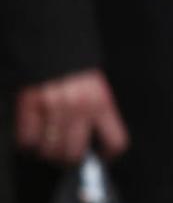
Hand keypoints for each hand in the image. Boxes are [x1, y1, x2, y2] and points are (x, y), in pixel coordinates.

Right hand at [14, 69, 128, 164]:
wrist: (52, 42)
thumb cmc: (76, 67)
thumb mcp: (97, 88)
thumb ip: (98, 113)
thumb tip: (93, 143)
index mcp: (102, 103)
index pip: (115, 141)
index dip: (109, 155)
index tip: (101, 157)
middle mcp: (79, 109)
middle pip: (75, 154)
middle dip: (71, 161)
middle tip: (67, 158)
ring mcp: (53, 109)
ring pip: (50, 151)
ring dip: (48, 154)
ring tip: (49, 148)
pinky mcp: (29, 106)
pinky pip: (27, 139)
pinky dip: (28, 144)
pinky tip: (32, 138)